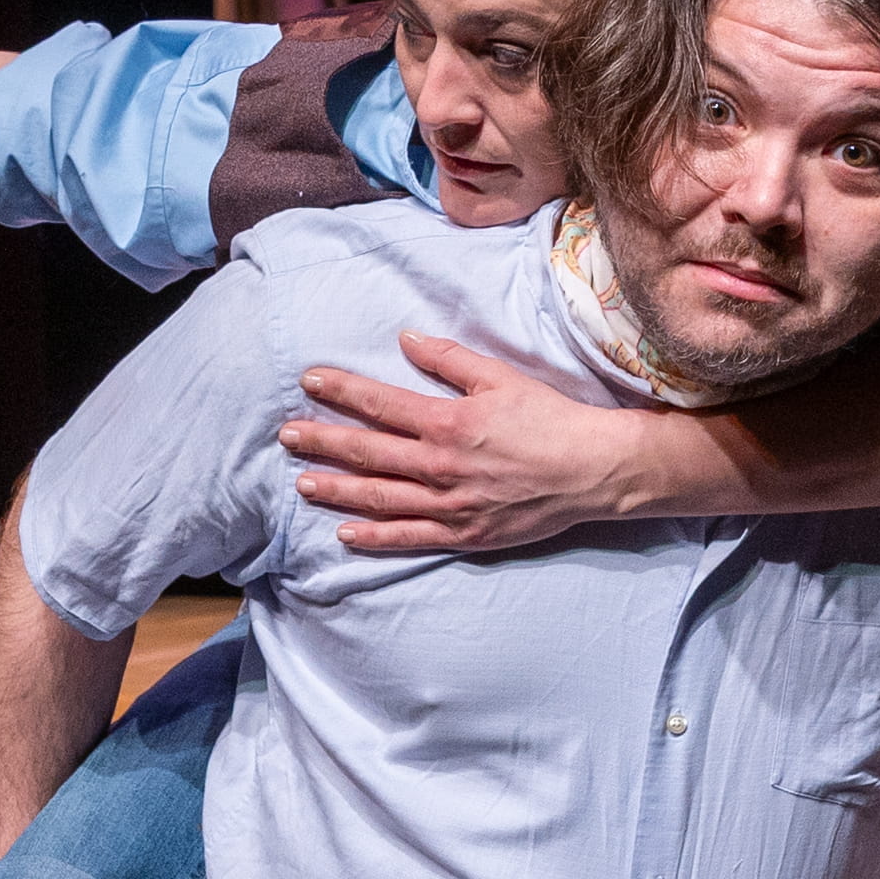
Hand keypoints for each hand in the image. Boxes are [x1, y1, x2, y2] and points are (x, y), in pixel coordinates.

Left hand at [286, 332, 693, 553]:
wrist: (592, 471)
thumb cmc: (550, 419)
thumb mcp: (500, 377)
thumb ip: (449, 359)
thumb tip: (406, 340)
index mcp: (448, 421)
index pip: (381, 404)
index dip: (342, 391)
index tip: (309, 382)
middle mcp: (441, 465)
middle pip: (369, 452)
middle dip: (323, 441)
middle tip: (287, 435)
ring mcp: (450, 504)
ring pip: (380, 498)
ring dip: (338, 490)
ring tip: (303, 482)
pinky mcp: (464, 533)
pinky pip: (409, 538)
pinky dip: (375, 538)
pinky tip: (345, 534)